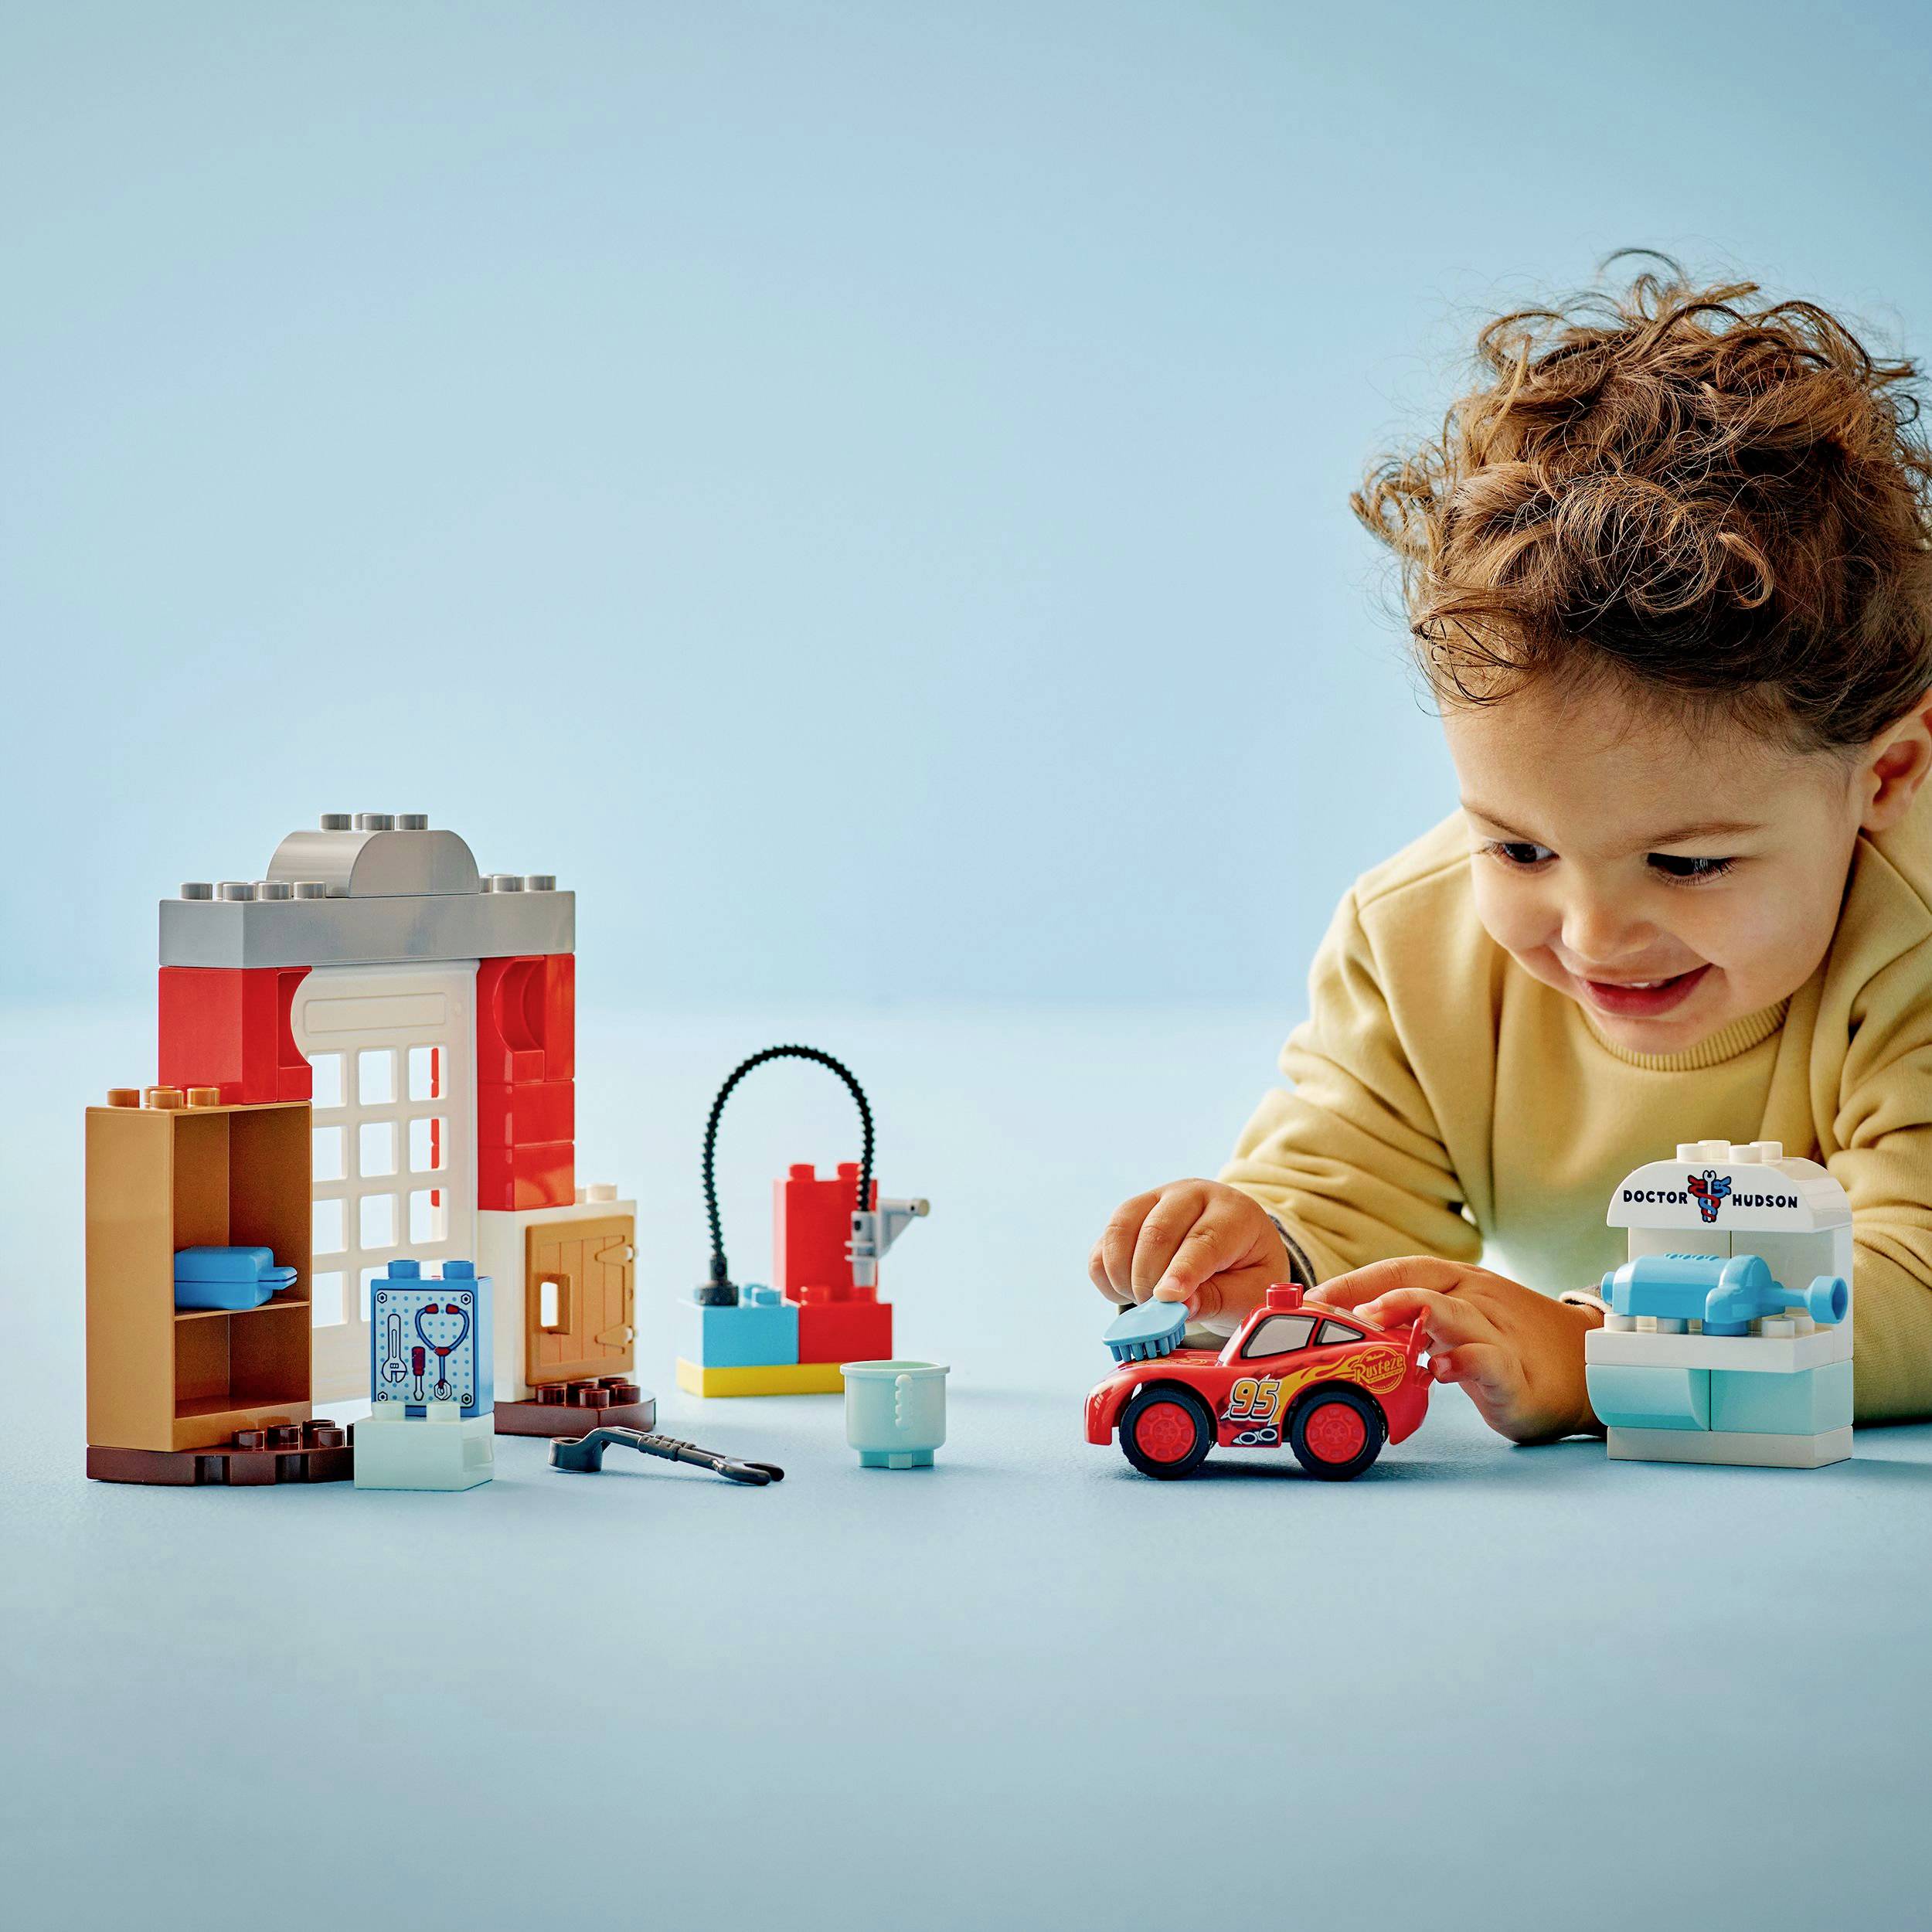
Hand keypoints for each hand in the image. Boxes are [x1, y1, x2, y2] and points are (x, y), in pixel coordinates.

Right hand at [1089, 1180, 1290, 1325]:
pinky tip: (1127, 1292)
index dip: (1183, 1270)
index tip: (1167, 1298)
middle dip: (1149, 1279)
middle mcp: (1191, 1195)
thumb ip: (1218, 1299)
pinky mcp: (1130, 1214)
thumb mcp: (1249, 1293)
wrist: (1238, 1249)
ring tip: (1143, 1303)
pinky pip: (1104, 1243)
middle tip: (1156, 1313)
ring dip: (1123, 1276)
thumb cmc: (1248, 1273)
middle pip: (1157, 1231)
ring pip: (1121, 1230)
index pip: (1203, 1239)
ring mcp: (1156, 1199)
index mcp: (1233, 1212)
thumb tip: (1178, 1307)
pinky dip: (1106, 1274)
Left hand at [1312, 1257, 1601, 1443]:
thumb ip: (1417, 1321)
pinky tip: (1439, 1370)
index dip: (1354, 1279)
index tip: (1309, 1296)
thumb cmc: (1512, 1346)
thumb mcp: (1460, 1325)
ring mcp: (1499, 1335)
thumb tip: (1351, 1327)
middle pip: (1421, 1282)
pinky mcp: (1518, 1375)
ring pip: (1453, 1312)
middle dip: (1369, 1290)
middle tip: (1327, 1306)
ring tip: (1370, 1322)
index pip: (1401, 1269)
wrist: (1592, 1370)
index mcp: (1460, 1285)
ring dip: (1409, 1313)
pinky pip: (1490, 1361)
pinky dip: (1464, 1362)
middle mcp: (1477, 1301)